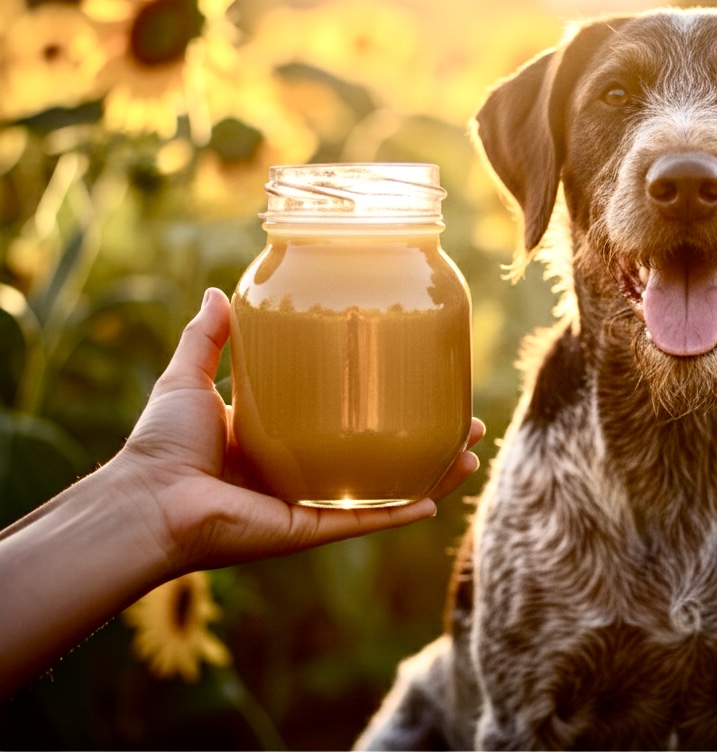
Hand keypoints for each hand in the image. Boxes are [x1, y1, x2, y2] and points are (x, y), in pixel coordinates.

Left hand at [106, 287, 482, 576]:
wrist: (147, 501)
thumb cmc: (160, 445)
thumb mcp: (187, 378)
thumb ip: (207, 338)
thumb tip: (214, 289)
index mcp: (278, 440)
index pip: (344, 421)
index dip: (383, 404)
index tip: (419, 383)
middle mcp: (302, 473)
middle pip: (380, 457)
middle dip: (427, 443)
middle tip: (465, 422)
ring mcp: (310, 503)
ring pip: (385, 490)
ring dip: (430, 476)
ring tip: (469, 453)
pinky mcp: (308, 527)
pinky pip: (363, 520)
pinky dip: (399, 513)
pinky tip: (434, 500)